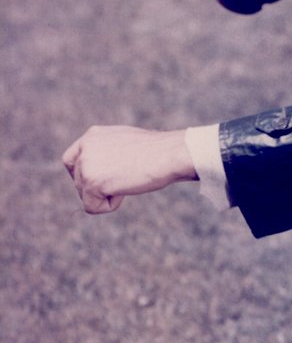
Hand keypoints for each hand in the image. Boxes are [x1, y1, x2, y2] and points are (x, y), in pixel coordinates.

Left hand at [62, 125, 197, 214]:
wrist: (169, 154)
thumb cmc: (158, 152)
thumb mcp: (126, 144)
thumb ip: (108, 153)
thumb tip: (105, 170)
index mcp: (93, 135)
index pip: (71, 160)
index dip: (82, 175)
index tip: (99, 182)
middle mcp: (85, 148)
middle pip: (78, 181)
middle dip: (100, 187)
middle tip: (126, 178)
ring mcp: (86, 165)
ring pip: (86, 195)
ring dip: (108, 195)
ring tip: (130, 179)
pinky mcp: (91, 182)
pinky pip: (92, 207)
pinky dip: (110, 205)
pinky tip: (126, 189)